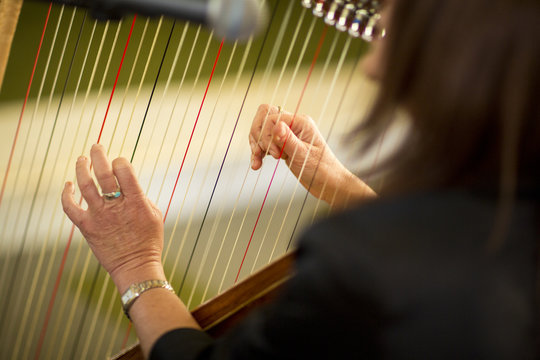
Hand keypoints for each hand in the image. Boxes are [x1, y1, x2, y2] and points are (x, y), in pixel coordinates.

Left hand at [62, 144, 164, 291]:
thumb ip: (140, 196)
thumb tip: (125, 182)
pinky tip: (68, 185)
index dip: (121, 161)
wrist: (136, 266)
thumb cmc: (149, 240)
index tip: (120, 163)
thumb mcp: (154, 214)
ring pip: (84, 185)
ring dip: (82, 168)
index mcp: (136, 201)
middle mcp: (116, 206)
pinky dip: (67, 194)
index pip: (124, 170)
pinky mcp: (87, 227)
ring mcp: (99, 216)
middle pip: (103, 173)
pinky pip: (71, 207)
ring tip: (82, 159)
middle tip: (97, 146)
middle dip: (99, 155)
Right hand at [249, 104, 375, 207]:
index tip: (276, 154)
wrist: (328, 183)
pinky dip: (258, 152)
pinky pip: (265, 142)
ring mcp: (287, 134)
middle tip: (266, 154)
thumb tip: (276, 125)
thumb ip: (288, 140)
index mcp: (301, 122)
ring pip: (261, 130)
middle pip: (264, 117)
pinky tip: (257, 164)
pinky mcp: (283, 145)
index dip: (267, 134)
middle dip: (259, 136)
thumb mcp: (303, 155)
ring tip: (258, 161)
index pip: (272, 117)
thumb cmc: (321, 170)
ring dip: (256, 145)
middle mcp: (293, 125)